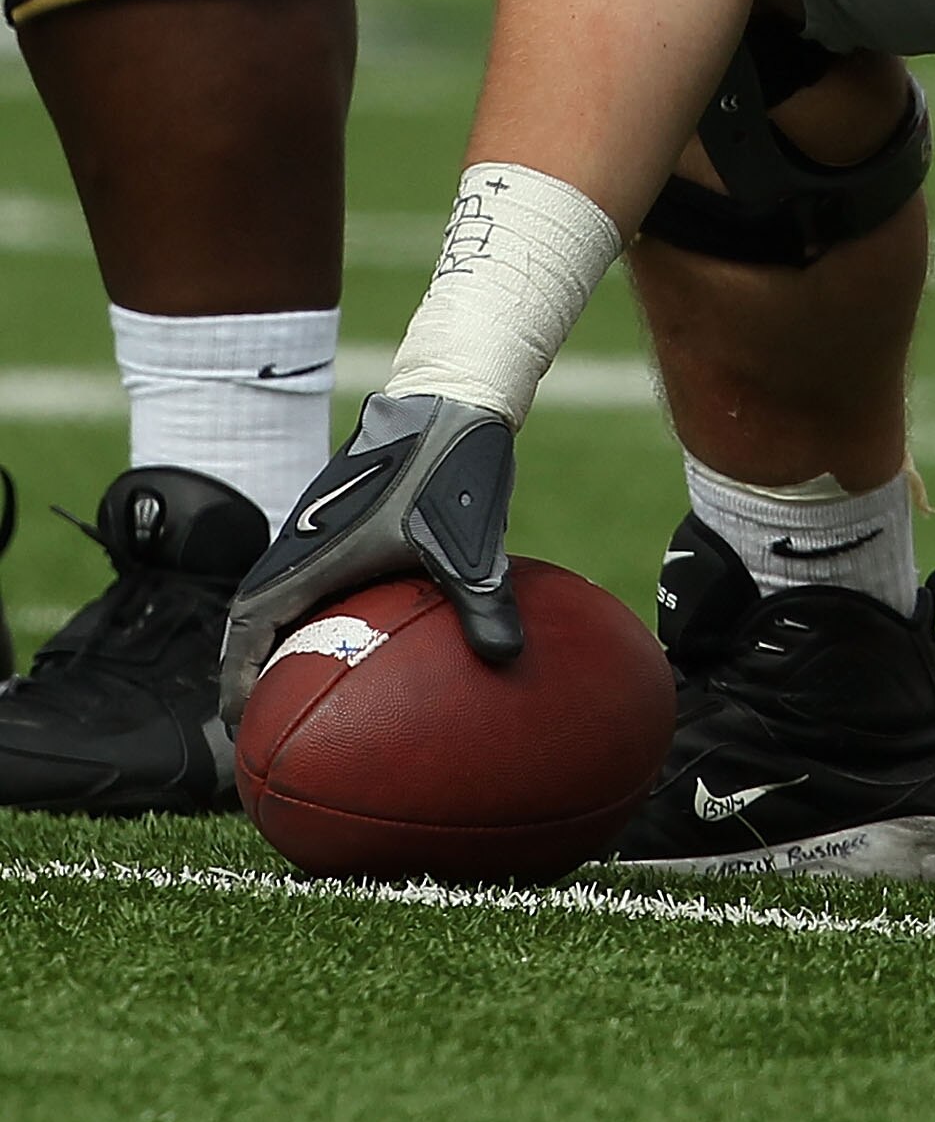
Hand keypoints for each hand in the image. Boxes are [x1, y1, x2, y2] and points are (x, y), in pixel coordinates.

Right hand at [219, 392, 520, 725]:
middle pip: (256, 617)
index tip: (243, 724)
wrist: (451, 397)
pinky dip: (317, 611)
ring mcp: (324, 530)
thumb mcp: (467, 544)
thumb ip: (483, 602)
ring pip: (284, 594)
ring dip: (281, 639)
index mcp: (313, 558)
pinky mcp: (348, 519)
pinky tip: (359, 636)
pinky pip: (315, 575)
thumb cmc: (447, 467)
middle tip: (267, 722)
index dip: (238, 678)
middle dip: (253, 670)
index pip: (250, 626)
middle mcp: (305, 545)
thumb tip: (509, 658)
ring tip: (300, 689)